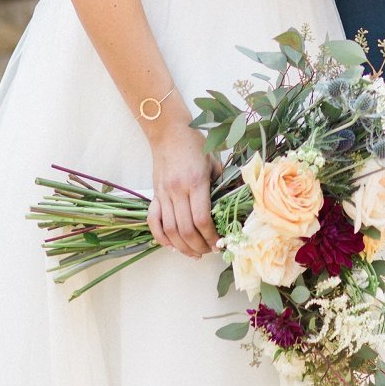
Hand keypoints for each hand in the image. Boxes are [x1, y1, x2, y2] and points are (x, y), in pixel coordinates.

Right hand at [147, 116, 220, 257]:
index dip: (211, 236)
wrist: (169, 132)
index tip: (219, 243)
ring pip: (170, 230)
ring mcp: (163, 194)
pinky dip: (161, 237)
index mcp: (196, 182)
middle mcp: (178, 191)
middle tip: (209, 251)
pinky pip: (154, 222)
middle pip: (186, 230)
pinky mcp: (154, 194)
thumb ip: (221, 184)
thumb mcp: (214, 161)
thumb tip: (230, 205)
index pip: (202, 219)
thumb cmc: (195, 144)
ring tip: (194, 253)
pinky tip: (172, 245)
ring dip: (182, 247)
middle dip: (199, 246)